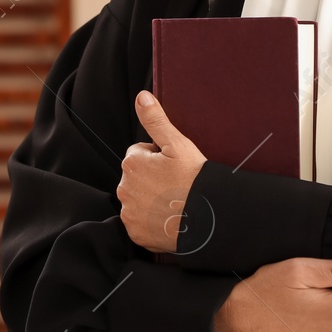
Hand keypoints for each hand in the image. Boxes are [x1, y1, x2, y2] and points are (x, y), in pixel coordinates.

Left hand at [117, 90, 205, 252]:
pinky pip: (141, 222)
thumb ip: (155, 120)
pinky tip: (170, 216)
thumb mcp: (177, 144)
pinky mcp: (137, 234)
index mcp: (132, 164)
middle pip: (137, 177)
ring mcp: (130, 214)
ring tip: (175, 200)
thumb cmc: (194, 179)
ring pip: (138, 199)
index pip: (139, 154)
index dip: (159, 158)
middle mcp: (124, 190)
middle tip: (176, 183)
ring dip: (152, 198)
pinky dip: (152, 220)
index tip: (174, 166)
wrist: (207, 219)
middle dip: (152, 178)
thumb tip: (141, 97)